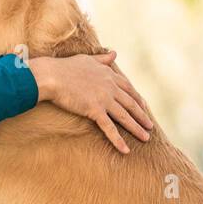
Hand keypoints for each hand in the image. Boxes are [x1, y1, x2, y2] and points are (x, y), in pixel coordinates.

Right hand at [28, 52, 153, 153]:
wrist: (52, 76)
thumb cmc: (65, 67)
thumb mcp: (87, 59)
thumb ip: (102, 59)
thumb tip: (114, 53)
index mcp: (109, 75)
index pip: (128, 88)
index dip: (138, 99)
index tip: (144, 107)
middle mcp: (110, 87)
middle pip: (131, 104)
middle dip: (142, 116)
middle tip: (150, 126)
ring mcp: (104, 99)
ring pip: (125, 116)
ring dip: (137, 128)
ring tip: (146, 138)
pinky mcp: (95, 110)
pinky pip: (109, 128)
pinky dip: (118, 140)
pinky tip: (126, 150)